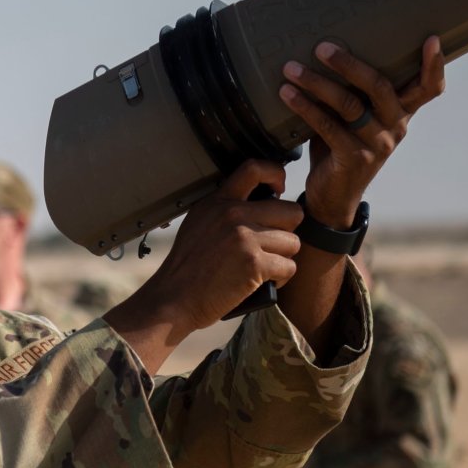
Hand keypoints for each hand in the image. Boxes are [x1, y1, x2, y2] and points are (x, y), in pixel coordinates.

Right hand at [104, 159, 302, 371]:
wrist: (173, 299)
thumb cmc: (186, 269)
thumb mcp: (198, 225)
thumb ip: (225, 212)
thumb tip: (260, 208)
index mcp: (218, 202)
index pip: (255, 169)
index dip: (277, 174)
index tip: (280, 189)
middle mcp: (233, 214)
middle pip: (291, 212)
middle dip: (287, 232)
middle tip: (271, 246)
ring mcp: (245, 238)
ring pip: (293, 243)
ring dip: (283, 259)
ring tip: (265, 268)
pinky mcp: (254, 264)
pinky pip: (289, 267)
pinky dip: (281, 279)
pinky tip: (265, 283)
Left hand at [278, 36, 445, 227]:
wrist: (332, 197)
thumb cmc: (340, 147)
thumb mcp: (353, 119)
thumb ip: (353, 93)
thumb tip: (325, 52)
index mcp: (400, 113)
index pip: (429, 89)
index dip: (434, 65)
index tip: (431, 39)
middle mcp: (395, 127)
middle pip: (380, 86)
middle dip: (349, 63)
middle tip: (321, 47)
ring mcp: (377, 144)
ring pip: (349, 104)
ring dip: (316, 83)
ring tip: (291, 69)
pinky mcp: (354, 158)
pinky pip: (327, 126)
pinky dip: (305, 107)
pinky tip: (287, 94)